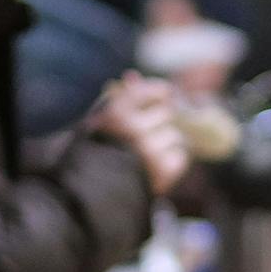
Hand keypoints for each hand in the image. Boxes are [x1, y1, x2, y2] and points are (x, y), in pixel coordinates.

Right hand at [94, 74, 190, 194]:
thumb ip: (117, 98)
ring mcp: (150, 151)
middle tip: (145, 135)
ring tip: (147, 156)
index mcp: (116, 112)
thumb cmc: (93, 153)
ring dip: (165, 143)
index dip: (161, 93)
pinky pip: (180, 156)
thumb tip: (132, 76)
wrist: (90, 195)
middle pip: (166, 114)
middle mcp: (135, 129)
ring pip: (175, 136)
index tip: (163, 96)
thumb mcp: (98, 121)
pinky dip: (172, 162)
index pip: (155, 91)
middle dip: (159, 122)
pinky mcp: (163, 171)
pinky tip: (155, 168)